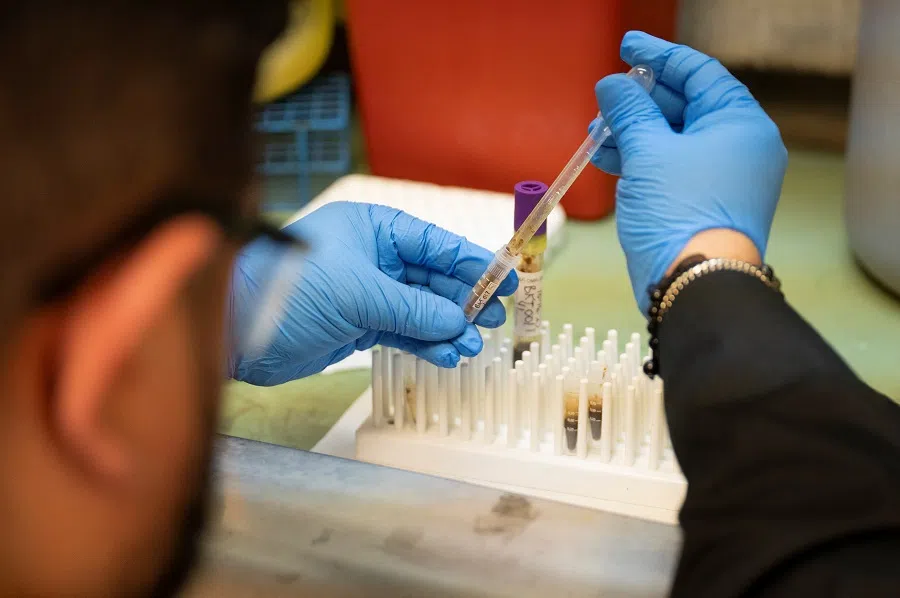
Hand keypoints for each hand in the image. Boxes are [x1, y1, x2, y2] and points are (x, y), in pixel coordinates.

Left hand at [230, 202, 515, 385]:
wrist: (236, 327)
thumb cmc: (291, 288)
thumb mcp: (358, 292)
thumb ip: (413, 308)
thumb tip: (458, 323)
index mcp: (374, 229)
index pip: (435, 243)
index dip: (473, 262)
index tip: (507, 280)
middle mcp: (374, 257)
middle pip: (433, 277)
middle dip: (463, 300)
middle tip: (493, 320)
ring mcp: (367, 292)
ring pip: (420, 308)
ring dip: (446, 328)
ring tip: (472, 347)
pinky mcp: (358, 325)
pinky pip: (402, 331)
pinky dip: (424, 343)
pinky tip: (446, 355)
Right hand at [591, 31, 787, 312]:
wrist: (693, 283)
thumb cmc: (679, 212)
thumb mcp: (648, 152)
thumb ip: (629, 111)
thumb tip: (613, 85)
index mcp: (739, 123)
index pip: (699, 73)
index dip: (659, 56)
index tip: (626, 47)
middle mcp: (738, 146)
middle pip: (685, 106)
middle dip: (639, 102)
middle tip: (604, 101)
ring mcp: (721, 177)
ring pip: (673, 139)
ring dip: (633, 133)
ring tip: (597, 136)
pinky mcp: (702, 203)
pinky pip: (670, 168)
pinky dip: (641, 160)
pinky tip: (608, 159)